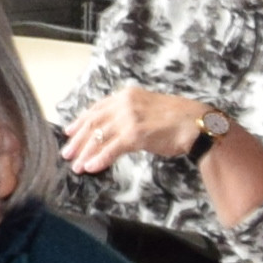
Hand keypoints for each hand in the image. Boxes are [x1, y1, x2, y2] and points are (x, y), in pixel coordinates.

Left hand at [62, 84, 222, 174]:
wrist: (196, 123)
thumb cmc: (176, 119)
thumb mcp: (147, 108)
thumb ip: (129, 114)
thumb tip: (112, 129)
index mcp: (126, 95)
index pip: (96, 108)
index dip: (80, 121)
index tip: (69, 132)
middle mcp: (125, 103)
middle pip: (93, 122)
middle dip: (77, 139)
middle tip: (67, 153)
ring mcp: (130, 118)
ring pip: (99, 137)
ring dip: (85, 153)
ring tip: (76, 165)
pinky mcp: (136, 134)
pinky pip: (111, 149)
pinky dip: (99, 159)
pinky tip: (91, 167)